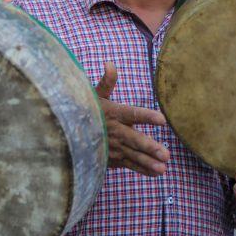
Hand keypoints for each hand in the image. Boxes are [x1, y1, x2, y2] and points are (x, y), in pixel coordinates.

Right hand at [96, 62, 170, 176]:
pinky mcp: (113, 159)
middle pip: (135, 139)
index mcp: (114, 113)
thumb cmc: (88, 111)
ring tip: (163, 168)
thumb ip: (107, 81)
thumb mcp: (95, 95)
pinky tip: (156, 172)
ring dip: (149, 162)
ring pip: (134, 155)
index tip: (163, 120)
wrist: (69, 134)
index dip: (147, 117)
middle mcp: (115, 132)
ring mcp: (114, 147)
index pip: (133, 114)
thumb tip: (110, 63)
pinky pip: (130, 165)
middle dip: (150, 147)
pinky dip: (143, 169)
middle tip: (166, 154)